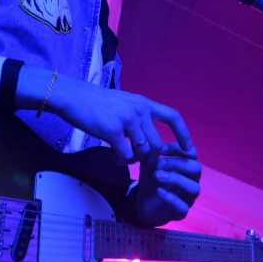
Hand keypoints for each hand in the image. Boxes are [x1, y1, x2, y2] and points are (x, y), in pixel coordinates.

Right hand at [50, 76, 194, 165]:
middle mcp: (139, 110)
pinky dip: (120, 161)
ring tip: (124, 158)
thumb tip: (146, 134)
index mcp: (144, 103)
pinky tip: (114, 158)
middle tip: (143, 164)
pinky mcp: (112, 131)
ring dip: (135, 161)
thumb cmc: (96, 101)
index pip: (173, 117)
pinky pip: (125, 155)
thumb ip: (137, 115)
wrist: (74, 97)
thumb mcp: (124, 102)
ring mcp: (126, 120)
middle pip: (157, 144)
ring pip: (143, 151)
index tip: (188, 149)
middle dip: (152, 159)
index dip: (183, 135)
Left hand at [135, 141, 201, 225]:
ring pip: (194, 188)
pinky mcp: (182, 212)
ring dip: (175, 179)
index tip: (161, 148)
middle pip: (196, 169)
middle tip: (159, 163)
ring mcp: (189, 197)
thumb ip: (152, 155)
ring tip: (157, 175)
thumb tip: (154, 146)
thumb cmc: (151, 180)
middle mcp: (192, 180)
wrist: (144, 204)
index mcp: (186, 166)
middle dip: (177, 163)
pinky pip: (182, 206)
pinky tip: (159, 191)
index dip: (178, 148)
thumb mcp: (149, 165)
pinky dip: (171, 198)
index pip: (192, 152)